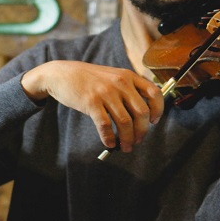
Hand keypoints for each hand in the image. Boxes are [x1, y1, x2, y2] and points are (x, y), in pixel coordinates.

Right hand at [21, 61, 163, 151]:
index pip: (154, 93)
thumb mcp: (113, 76)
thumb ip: (128, 89)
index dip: (158, 110)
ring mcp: (106, 93)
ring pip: (125, 122)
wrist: (62, 74)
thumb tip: (142, 115)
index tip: (153, 121)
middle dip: (142, 131)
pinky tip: (109, 143)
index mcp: (129, 76)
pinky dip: (109, 138)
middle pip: (141, 113)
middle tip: (138, 140)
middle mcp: (121, 83)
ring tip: (125, 146)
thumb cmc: (90, 79)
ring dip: (127, 139)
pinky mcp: (91, 103)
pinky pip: (105, 126)